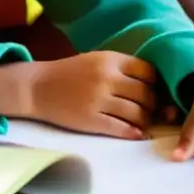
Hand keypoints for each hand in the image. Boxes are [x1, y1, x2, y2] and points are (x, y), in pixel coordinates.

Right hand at [0, 52, 156, 139]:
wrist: (38, 87)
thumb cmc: (70, 73)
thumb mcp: (96, 60)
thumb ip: (121, 68)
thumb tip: (154, 84)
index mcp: (109, 59)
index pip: (148, 71)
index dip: (153, 83)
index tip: (149, 89)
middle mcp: (106, 78)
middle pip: (146, 94)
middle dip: (152, 105)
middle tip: (147, 109)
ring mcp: (99, 100)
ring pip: (138, 114)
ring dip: (144, 120)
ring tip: (140, 121)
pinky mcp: (92, 120)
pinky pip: (123, 129)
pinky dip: (133, 133)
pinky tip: (135, 133)